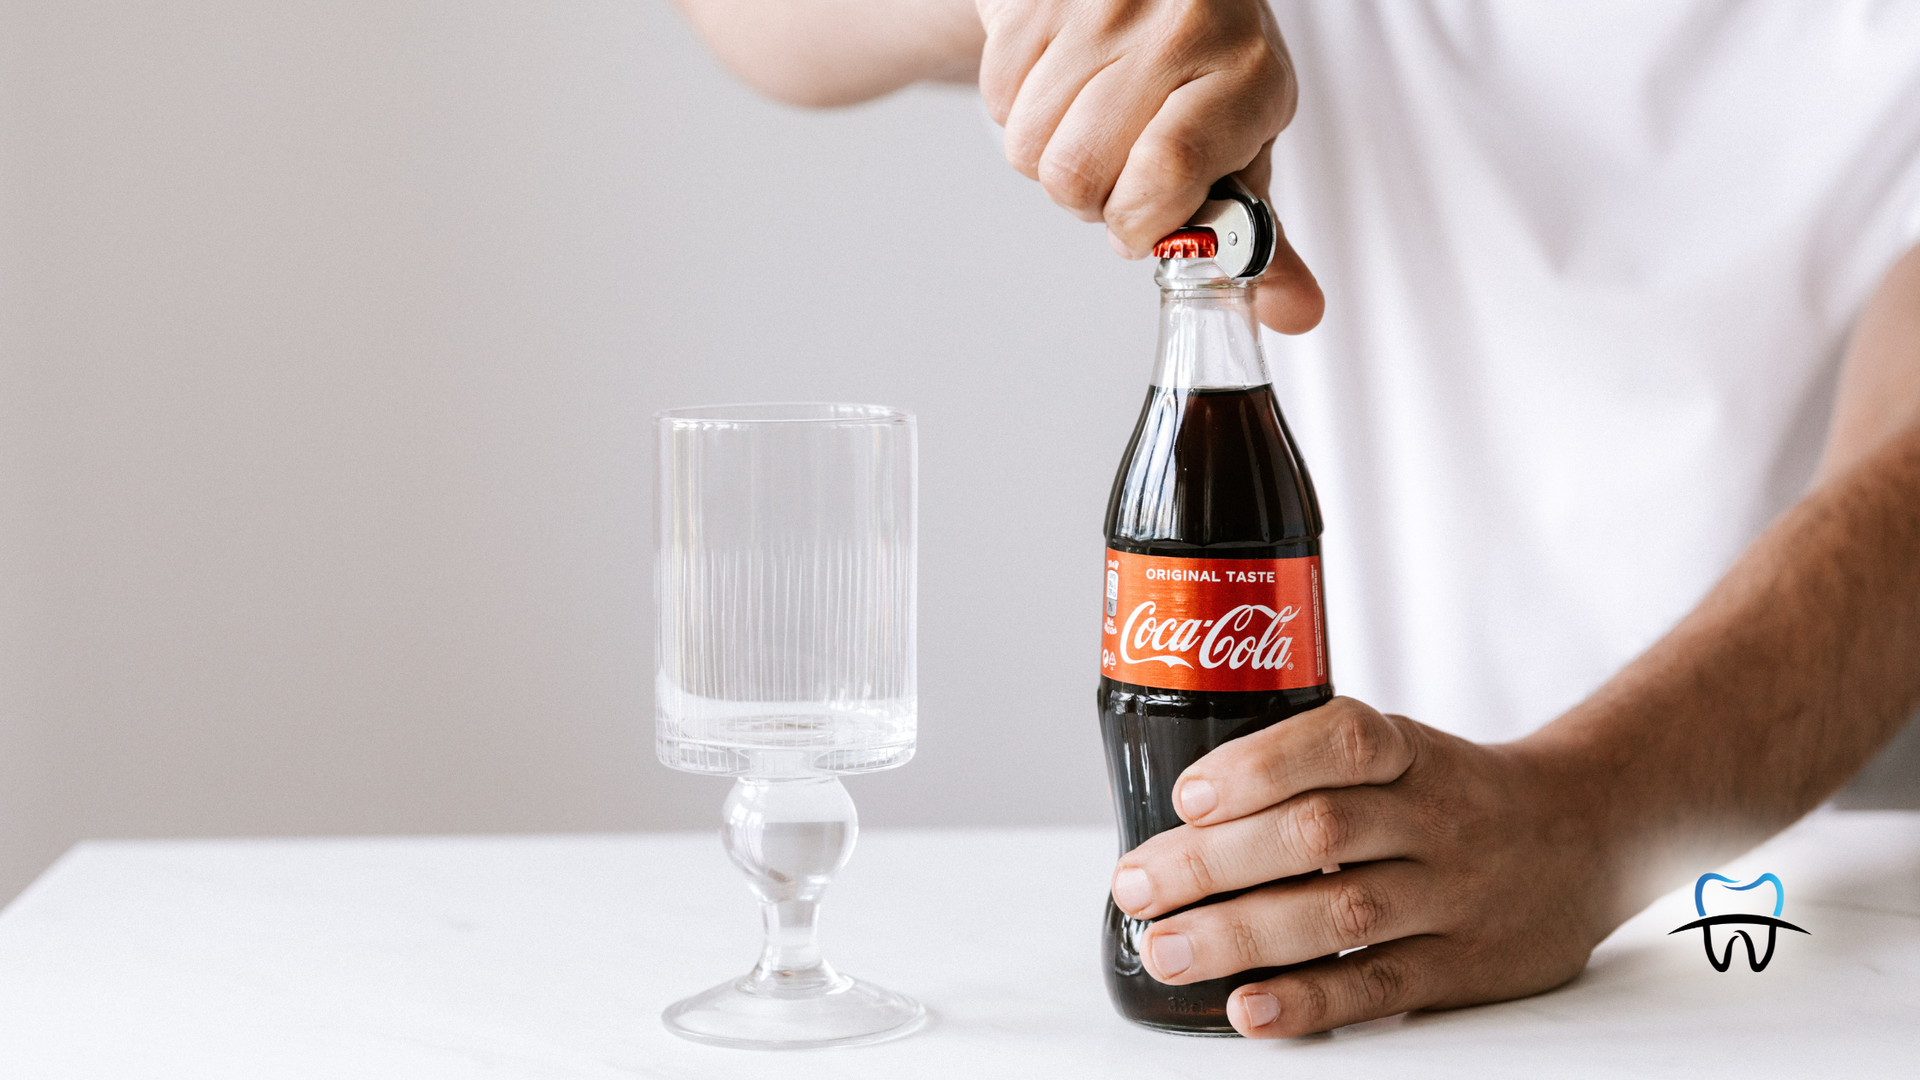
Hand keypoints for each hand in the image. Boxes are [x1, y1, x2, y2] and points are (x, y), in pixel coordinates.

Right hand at [975, 0, 1322, 332]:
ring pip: (1030, 146)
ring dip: (1049, 156)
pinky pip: (999, 99)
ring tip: (1088, 117)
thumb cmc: (1201, 62)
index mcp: (1248, 72)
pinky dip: (1018, 108)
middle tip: (1117, 161)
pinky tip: (1058, 77)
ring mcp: (1104, 2)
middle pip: (1080, 173)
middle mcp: (1182, 25)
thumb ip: (1258, 234)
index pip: (1169, 171)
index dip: (1137, 220)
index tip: (1142, 224)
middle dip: (1088, 196)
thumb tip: (1293, 313)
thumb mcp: (1240, 140)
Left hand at [1108, 697, 1617, 1036]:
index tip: (1188, 795)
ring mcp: (1452, 896)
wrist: (1586, 836)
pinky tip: (1248, 1010)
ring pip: (1340, 914)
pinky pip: (1379, 987)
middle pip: (1318, 833)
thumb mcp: (1403, 750)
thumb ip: (1316, 771)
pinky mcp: (1463, 969)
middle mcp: (1434, 818)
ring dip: (1239, 935)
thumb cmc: (1454, 792)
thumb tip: (1179, 820)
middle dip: (1212, 862)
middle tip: (1135, 883)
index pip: (1341, 741)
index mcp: (1410, 752)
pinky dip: (1308, 1003)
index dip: (1261, 765)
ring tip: (1164, 949)